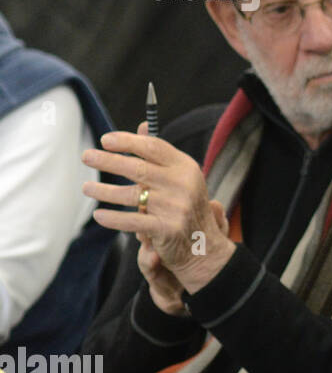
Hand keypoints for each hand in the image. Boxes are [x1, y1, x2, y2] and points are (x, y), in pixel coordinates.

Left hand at [82, 122, 235, 293]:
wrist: (203, 245)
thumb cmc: (185, 206)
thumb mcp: (180, 177)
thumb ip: (160, 155)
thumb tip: (142, 127)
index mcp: (186, 168)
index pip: (153, 147)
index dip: (127, 142)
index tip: (105, 140)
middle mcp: (183, 185)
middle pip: (138, 168)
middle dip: (108, 161)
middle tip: (87, 156)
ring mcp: (175, 207)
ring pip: (130, 195)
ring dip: (103, 191)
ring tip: (86, 187)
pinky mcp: (167, 229)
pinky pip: (132, 221)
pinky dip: (113, 218)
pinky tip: (99, 215)